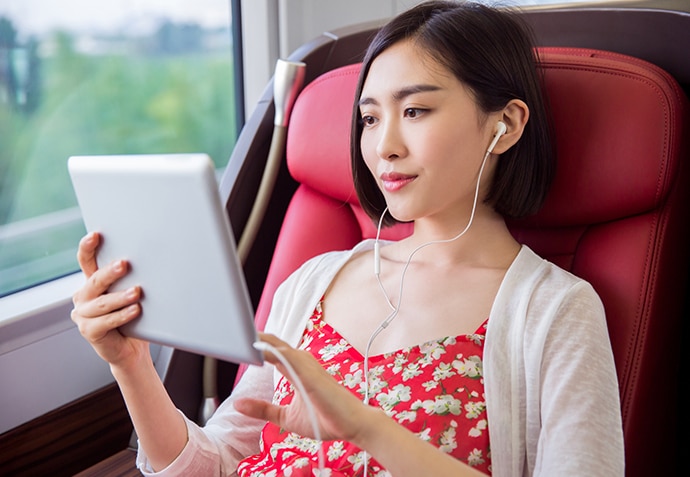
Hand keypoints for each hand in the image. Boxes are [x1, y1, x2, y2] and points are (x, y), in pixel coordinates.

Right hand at [71, 232, 148, 367]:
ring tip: (137, 292)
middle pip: (94, 281)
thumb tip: (151, 260)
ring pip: (102, 303)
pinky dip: (122, 315)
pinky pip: (106, 321)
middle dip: (110, 272)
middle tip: (124, 264)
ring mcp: (83, 315)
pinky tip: (135, 310)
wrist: (131, 348)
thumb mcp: (130, 294)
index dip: (88, 247)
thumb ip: (131, 279)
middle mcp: (83, 297)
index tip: (96, 235)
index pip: (86, 261)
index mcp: (92, 283)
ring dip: (120, 296)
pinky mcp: (88, 331)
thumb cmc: (133, 317)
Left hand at [234, 333, 374, 443]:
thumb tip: (238, 404)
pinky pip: (285, 356)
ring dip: (257, 340)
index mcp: (296, 368)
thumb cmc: (325, 418)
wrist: (352, 426)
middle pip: (272, 343)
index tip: (234, 339)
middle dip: (251, 337)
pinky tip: (255, 347)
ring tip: (236, 333)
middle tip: (227, 329)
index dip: (254, 344)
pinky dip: (269, 350)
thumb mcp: (285, 417)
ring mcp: (305, 364)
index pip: (271, 350)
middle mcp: (301, 362)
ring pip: (276, 346)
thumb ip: (263, 409)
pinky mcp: (308, 371)